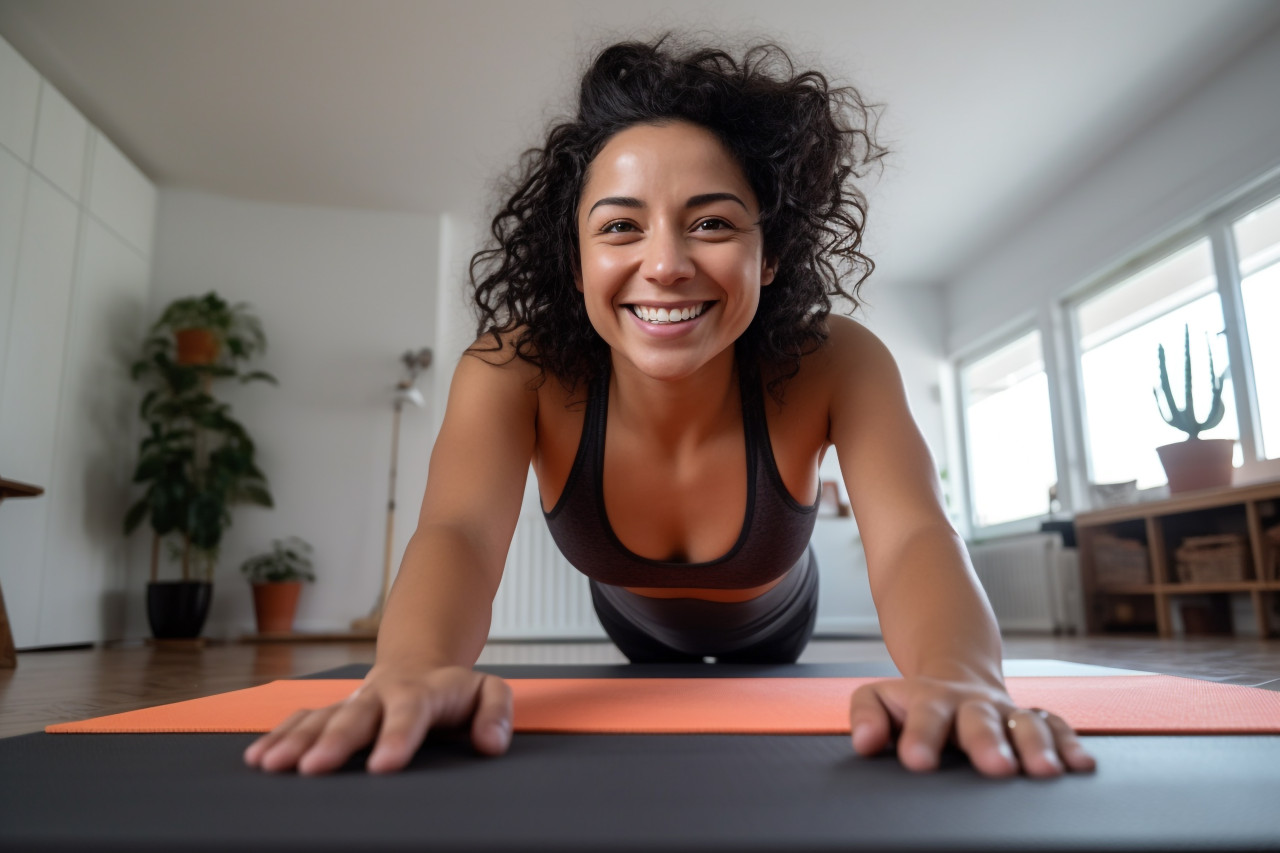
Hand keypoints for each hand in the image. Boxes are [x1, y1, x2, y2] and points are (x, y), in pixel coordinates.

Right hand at [243, 665, 513, 774]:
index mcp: (422, 691)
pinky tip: (258, 758)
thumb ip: (495, 713)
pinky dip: (280, 736)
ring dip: (296, 740)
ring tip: (272, 765)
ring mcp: (353, 701)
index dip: (397, 737)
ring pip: (322, 717)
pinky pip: (303, 720)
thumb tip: (492, 743)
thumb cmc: (455, 691)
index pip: (410, 712)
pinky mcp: (333, 710)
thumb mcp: (488, 692)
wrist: (421, 663)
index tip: (383, 766)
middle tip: (313, 768)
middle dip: (333, 741)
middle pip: (356, 715)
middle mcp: (381, 694)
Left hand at [848, 676, 1095, 776]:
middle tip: (996, 766)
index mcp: (931, 699)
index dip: (922, 737)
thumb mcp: (879, 698)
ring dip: (1037, 746)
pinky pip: (1055, 727)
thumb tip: (864, 741)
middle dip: (989, 742)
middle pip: (980, 719)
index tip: (917, 760)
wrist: (953, 673)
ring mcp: (1004, 711)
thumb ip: (867, 716)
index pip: (925, 716)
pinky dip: (1070, 744)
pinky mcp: (1031, 719)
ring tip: (1044, 771)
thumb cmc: (913, 701)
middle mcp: (972, 704)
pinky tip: (1080, 765)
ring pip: (1025, 723)